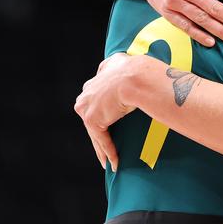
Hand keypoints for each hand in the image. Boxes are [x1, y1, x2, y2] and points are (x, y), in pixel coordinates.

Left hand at [74, 54, 136, 171]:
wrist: (136, 77)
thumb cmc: (135, 69)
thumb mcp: (120, 61)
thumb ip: (113, 64)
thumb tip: (114, 62)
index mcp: (93, 81)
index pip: (95, 102)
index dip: (103, 114)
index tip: (109, 123)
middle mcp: (86, 94)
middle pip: (93, 118)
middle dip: (99, 132)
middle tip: (107, 146)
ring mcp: (87, 107)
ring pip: (96, 132)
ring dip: (103, 149)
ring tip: (110, 161)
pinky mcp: (92, 119)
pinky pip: (101, 139)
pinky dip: (109, 152)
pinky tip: (114, 162)